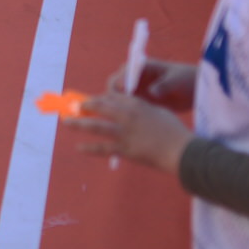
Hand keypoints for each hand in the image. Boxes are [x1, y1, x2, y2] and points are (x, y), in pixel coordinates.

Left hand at [69, 91, 189, 173]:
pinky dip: (90, 148)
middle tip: (73, 107)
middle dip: (85, 106)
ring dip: (79, 124)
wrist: (182, 151)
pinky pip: (104, 148)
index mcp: (136, 104)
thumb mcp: (159, 112)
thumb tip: (133, 109)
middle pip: (100, 107)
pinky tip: (79, 148)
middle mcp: (127, 115)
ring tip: (66, 122)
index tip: (92, 102)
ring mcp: (124, 132)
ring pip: (96, 126)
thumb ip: (143, 109)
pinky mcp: (125, 149)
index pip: (112, 97)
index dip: (100, 99)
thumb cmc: (175, 131)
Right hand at [115, 58, 196, 109]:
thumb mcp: (177, 79)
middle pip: (117, 83)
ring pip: (120, 97)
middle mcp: (137, 77)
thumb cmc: (186, 78)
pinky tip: (133, 122)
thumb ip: (164, 85)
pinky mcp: (143, 102)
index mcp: (143, 67)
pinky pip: (130, 107)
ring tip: (124, 116)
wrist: (195, 89)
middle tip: (118, 104)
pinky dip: (127, 113)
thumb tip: (152, 92)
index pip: (126, 70)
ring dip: (118, 104)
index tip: (123, 88)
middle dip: (115, 93)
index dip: (121, 78)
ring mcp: (139, 90)